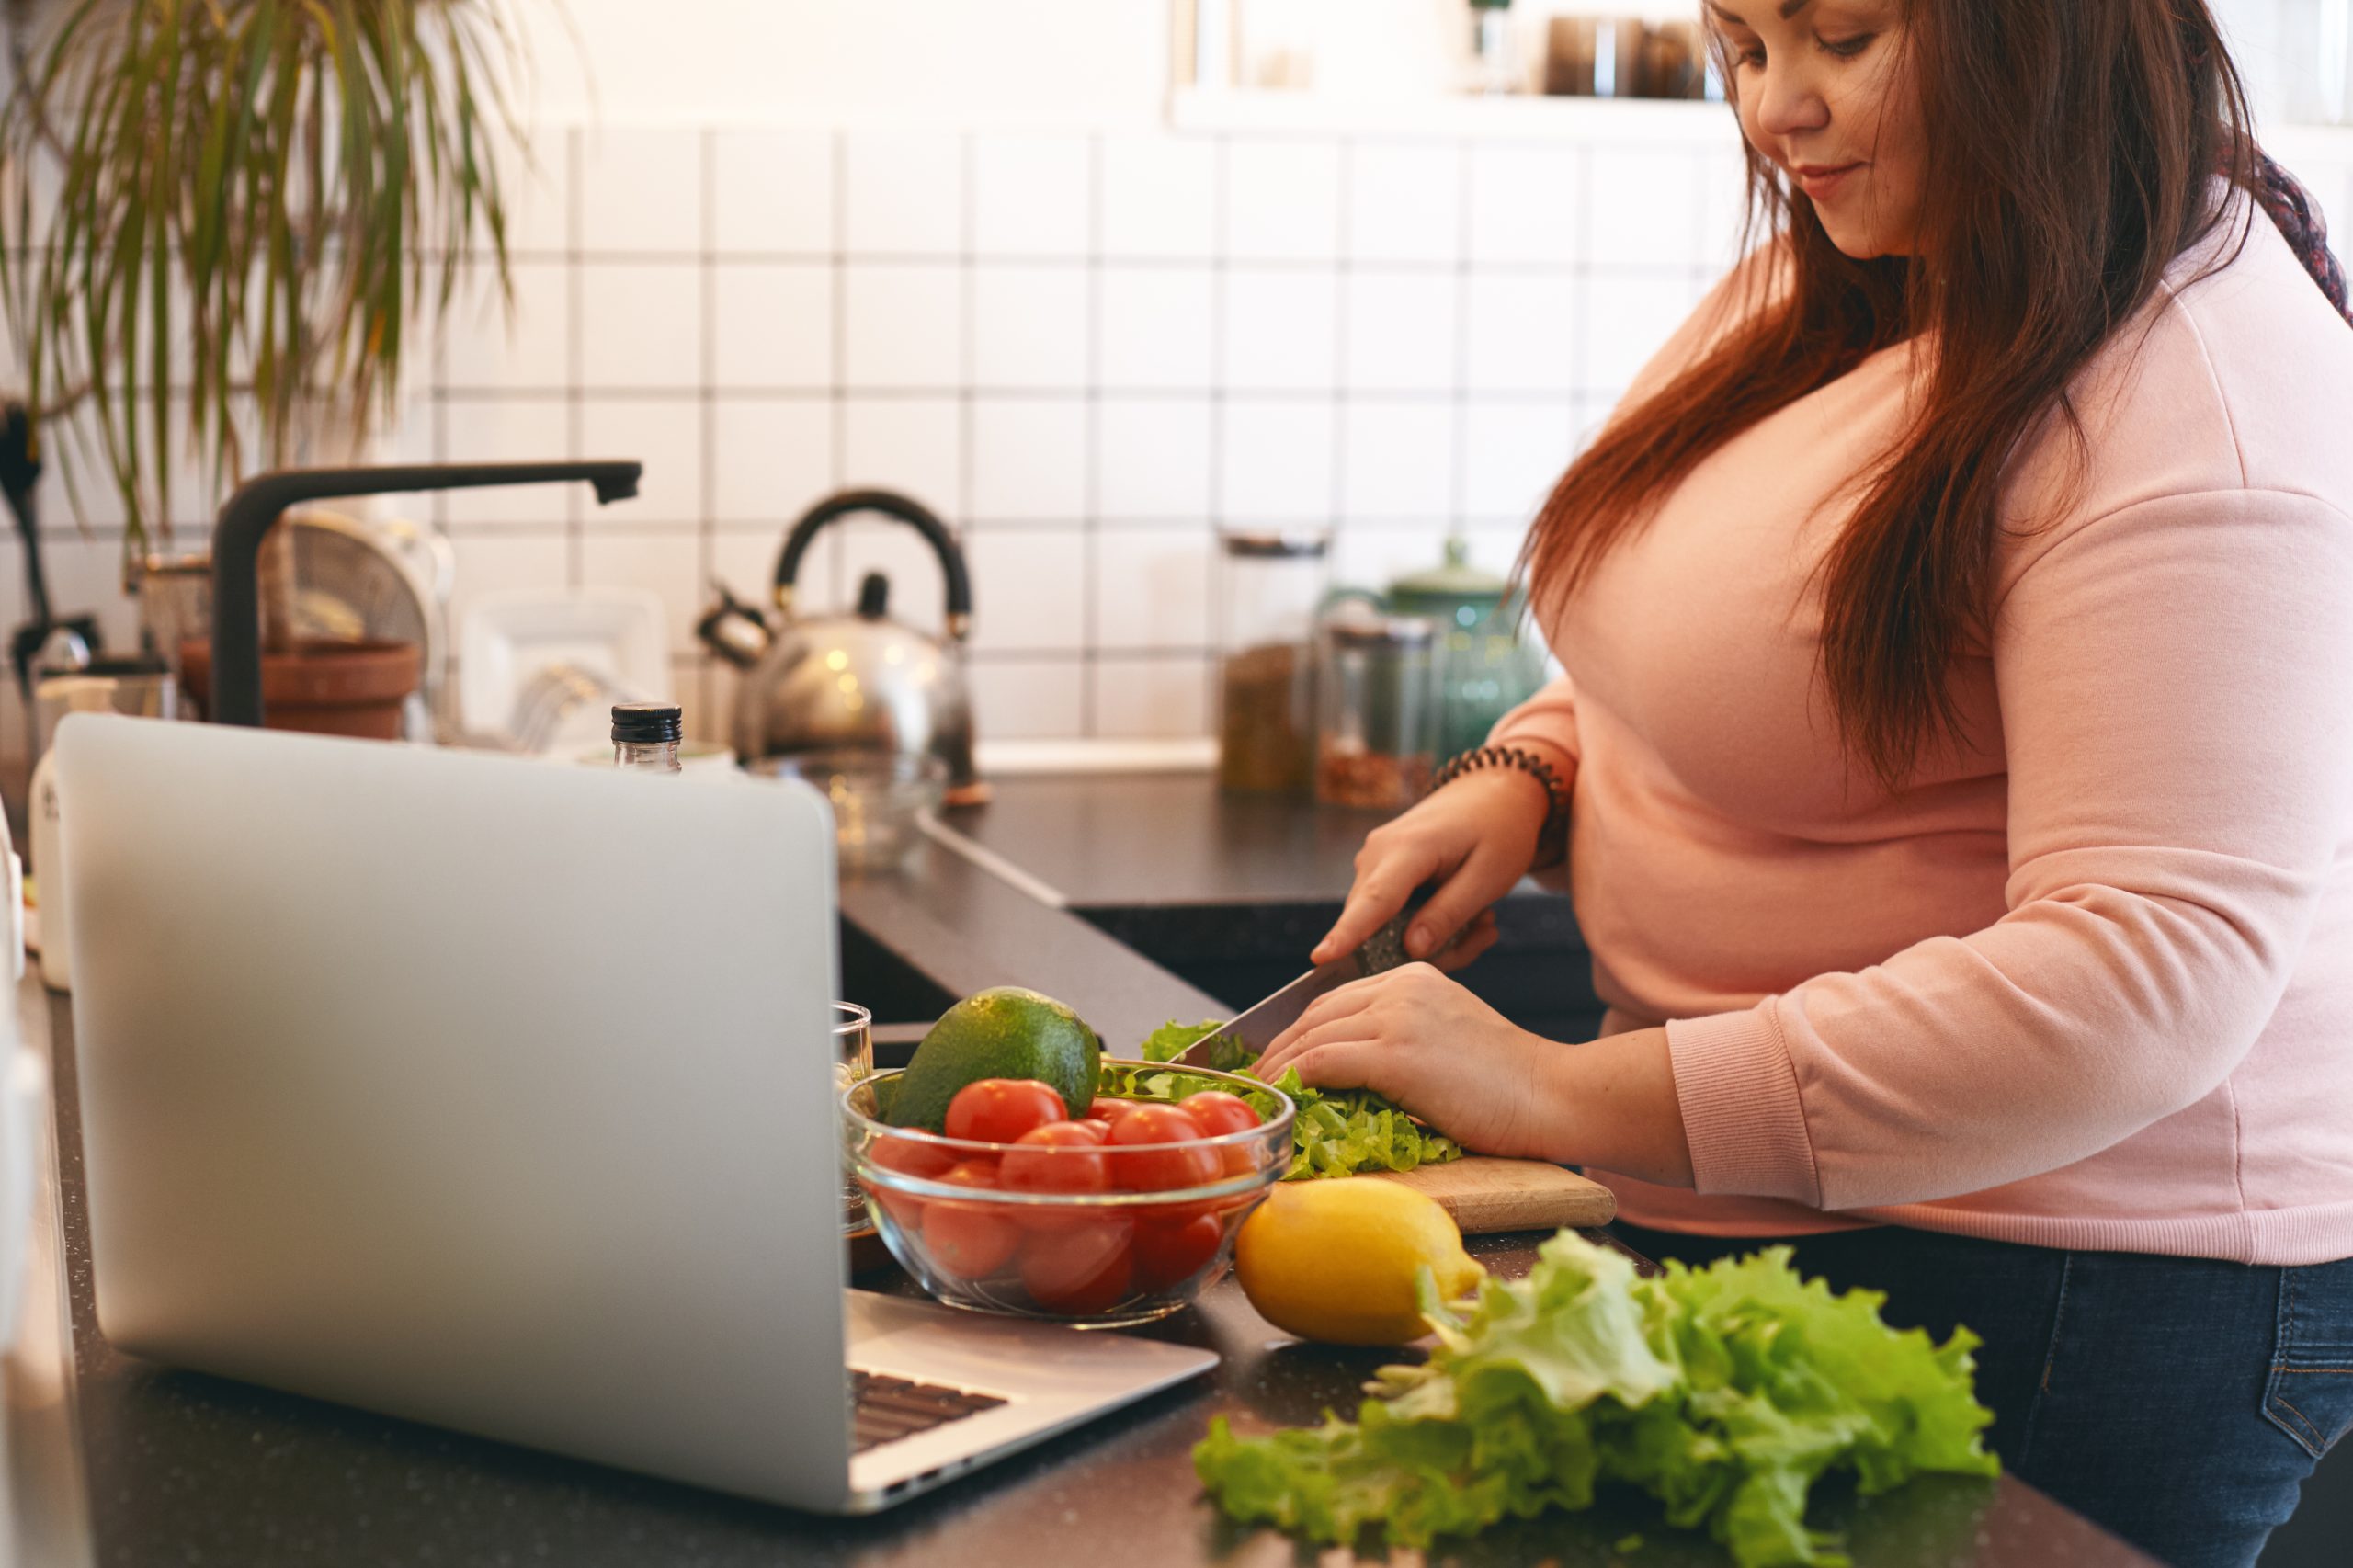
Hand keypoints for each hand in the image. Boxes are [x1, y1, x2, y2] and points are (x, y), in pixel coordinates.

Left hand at [1256, 966, 1695, 1184]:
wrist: (1554, 1095)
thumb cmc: (1510, 1084)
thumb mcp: (1448, 1036)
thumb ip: (1402, 1036)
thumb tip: (1348, 1067)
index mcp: (1414, 977)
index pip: (1335, 1000)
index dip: (1297, 1031)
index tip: (1275, 1059)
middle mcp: (1402, 986)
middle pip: (1316, 1014)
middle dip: (1278, 1048)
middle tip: (1256, 1078)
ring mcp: (1398, 1017)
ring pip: (1313, 1037)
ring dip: (1279, 1069)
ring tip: (1263, 1095)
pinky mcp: (1396, 1054)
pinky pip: (1325, 1062)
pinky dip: (1297, 1080)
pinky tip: (1287, 1099)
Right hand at [1312, 769, 1549, 966]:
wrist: (1492, 793)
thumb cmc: (1498, 830)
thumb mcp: (1489, 876)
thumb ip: (1449, 914)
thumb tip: (1411, 950)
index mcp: (1409, 847)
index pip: (1374, 899)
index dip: (1347, 934)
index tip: (1320, 958)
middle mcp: (1377, 852)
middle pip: (1377, 925)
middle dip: (1427, 948)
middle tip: (1483, 932)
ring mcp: (1372, 860)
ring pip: (1384, 926)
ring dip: (1434, 936)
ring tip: (1482, 918)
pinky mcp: (1376, 869)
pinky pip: (1389, 915)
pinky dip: (1426, 924)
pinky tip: (1466, 913)